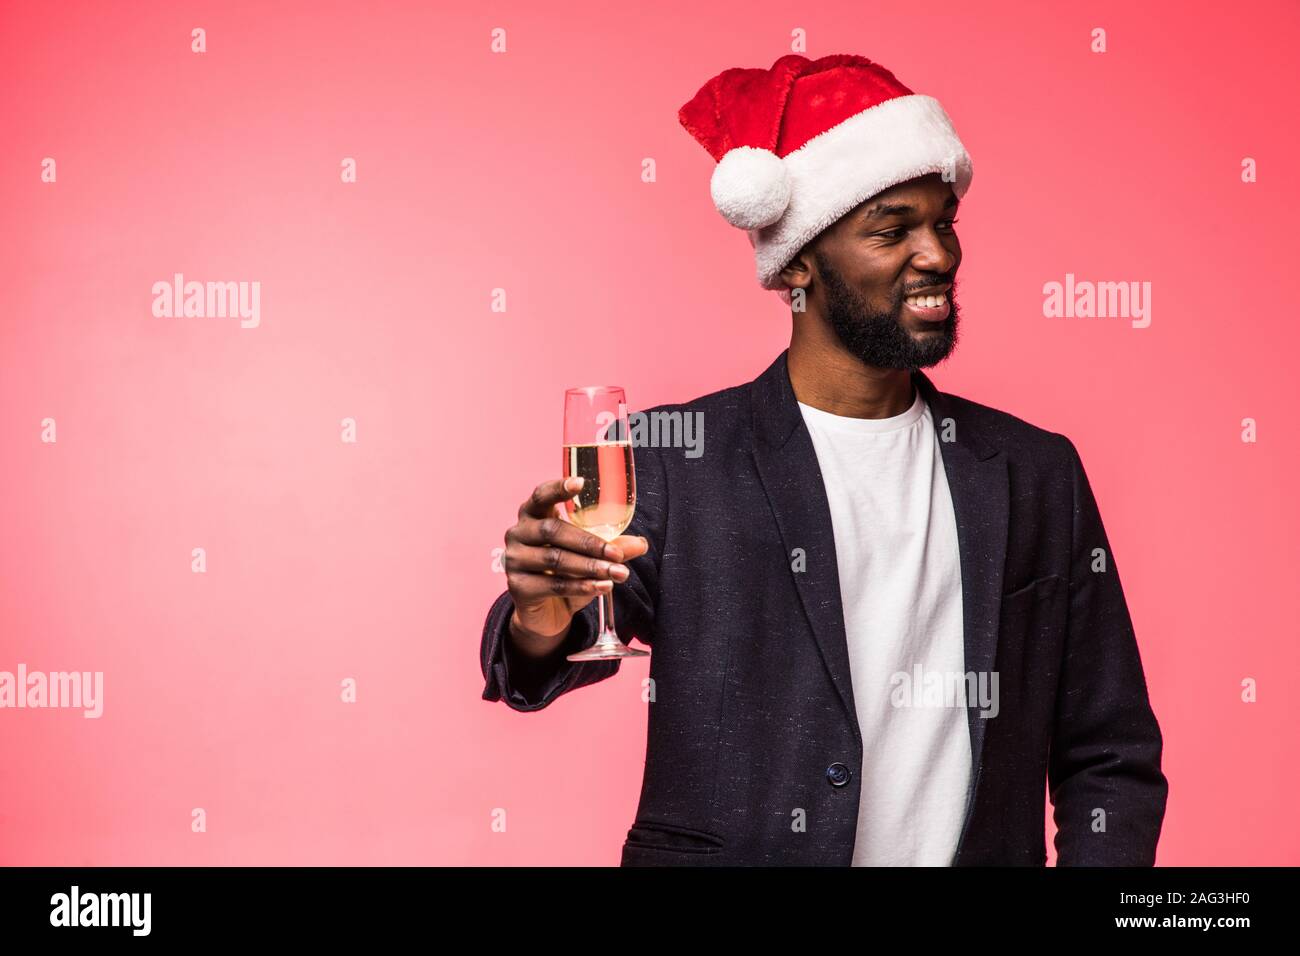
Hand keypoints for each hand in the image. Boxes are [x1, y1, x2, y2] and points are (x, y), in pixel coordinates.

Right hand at [503, 476, 649, 643]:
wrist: (545, 612)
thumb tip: (640, 544)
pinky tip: (602, 586)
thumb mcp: (589, 556)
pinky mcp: (517, 586)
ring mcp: (514, 559)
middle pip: (552, 530)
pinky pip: (553, 584)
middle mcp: (518, 533)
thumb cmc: (565, 573)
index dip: (558, 488)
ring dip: (590, 566)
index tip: (580, 483)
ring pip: (555, 558)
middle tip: (617, 554)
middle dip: (589, 542)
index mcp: (533, 515)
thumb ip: (611, 546)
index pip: (541, 495)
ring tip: (617, 573)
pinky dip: (581, 586)